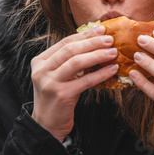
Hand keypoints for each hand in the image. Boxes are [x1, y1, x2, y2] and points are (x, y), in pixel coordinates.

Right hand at [30, 25, 118, 142]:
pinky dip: (100, 74)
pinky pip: (85, 81)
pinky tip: (112, 70)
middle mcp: (42, 70)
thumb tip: (96, 43)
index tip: (101, 29)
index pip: (65, 42)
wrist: (47, 124)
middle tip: (110, 39)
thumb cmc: (56, 97)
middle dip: (92, 42)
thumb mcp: (58, 75)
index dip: (84, 35)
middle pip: (70, 50)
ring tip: (113, 52)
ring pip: (76, 62)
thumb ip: (70, 60)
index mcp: (40, 61)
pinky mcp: (61, 95)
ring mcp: (50, 82)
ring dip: (97, 55)